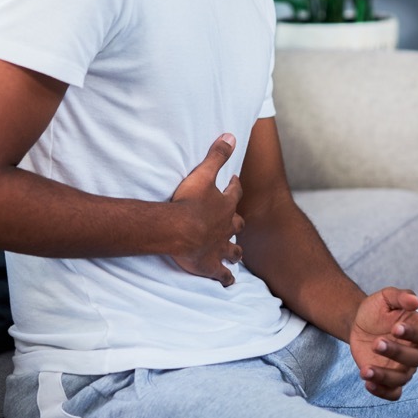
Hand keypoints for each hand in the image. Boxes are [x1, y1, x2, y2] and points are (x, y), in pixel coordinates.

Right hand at [170, 133, 243, 286]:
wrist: (179, 230)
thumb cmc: (189, 202)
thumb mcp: (204, 173)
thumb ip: (217, 154)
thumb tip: (231, 135)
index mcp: (226, 206)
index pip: (235, 193)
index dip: (234, 187)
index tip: (234, 182)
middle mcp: (227, 228)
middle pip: (237, 224)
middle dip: (237, 221)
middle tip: (235, 220)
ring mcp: (220, 248)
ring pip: (234, 251)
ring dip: (235, 251)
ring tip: (236, 252)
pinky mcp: (211, 265)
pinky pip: (223, 275)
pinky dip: (226, 278)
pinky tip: (228, 282)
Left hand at [349, 287, 417, 400]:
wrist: (359, 323)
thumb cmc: (377, 309)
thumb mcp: (386, 297)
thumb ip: (400, 296)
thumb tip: (415, 301)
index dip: (412, 333)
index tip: (396, 328)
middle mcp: (414, 351)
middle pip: (415, 358)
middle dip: (396, 352)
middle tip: (376, 343)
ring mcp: (403, 368)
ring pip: (402, 378)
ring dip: (384, 376)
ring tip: (365, 370)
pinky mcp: (389, 379)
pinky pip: (393, 393)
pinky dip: (382, 392)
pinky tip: (368, 383)